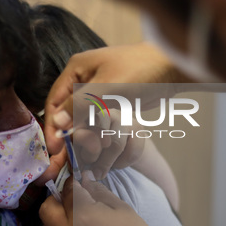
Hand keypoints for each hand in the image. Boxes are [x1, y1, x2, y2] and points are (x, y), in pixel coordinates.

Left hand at [37, 171, 174, 225]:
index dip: (73, 182)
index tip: (79, 183)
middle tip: (71, 202)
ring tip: (68, 223)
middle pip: (46, 208)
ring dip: (52, 223)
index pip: (68, 189)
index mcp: (81, 215)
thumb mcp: (121, 209)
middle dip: (57, 200)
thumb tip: (85, 180)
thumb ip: (98, 192)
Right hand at [43, 43, 180, 179]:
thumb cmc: (141, 71)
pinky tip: (97, 147)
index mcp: (76, 70)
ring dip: (84, 136)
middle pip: (66, 113)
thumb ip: (81, 105)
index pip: (54, 102)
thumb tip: (57, 123)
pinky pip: (97, 121)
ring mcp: (98, 92)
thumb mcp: (108, 88)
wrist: (172, 68)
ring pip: (82, 119)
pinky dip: (96, 134)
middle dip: (69, 135)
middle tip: (68, 157)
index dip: (52, 126)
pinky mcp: (111, 102)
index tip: (54, 149)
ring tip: (85, 154)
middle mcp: (83, 80)